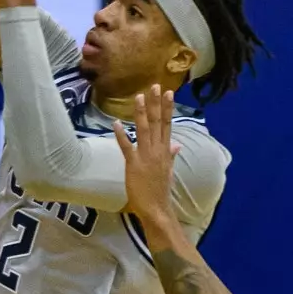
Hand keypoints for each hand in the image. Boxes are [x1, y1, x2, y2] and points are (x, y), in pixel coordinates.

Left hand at [116, 86, 179, 222]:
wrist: (156, 207)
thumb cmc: (160, 189)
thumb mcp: (168, 170)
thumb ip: (171, 155)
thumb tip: (176, 145)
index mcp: (165, 151)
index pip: (167, 124)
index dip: (167, 108)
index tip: (168, 93)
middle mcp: (157, 150)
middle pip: (157, 123)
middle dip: (155, 104)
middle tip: (154, 86)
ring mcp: (146, 156)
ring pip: (144, 130)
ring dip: (141, 113)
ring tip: (138, 97)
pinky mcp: (134, 164)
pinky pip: (127, 147)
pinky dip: (121, 134)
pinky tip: (116, 122)